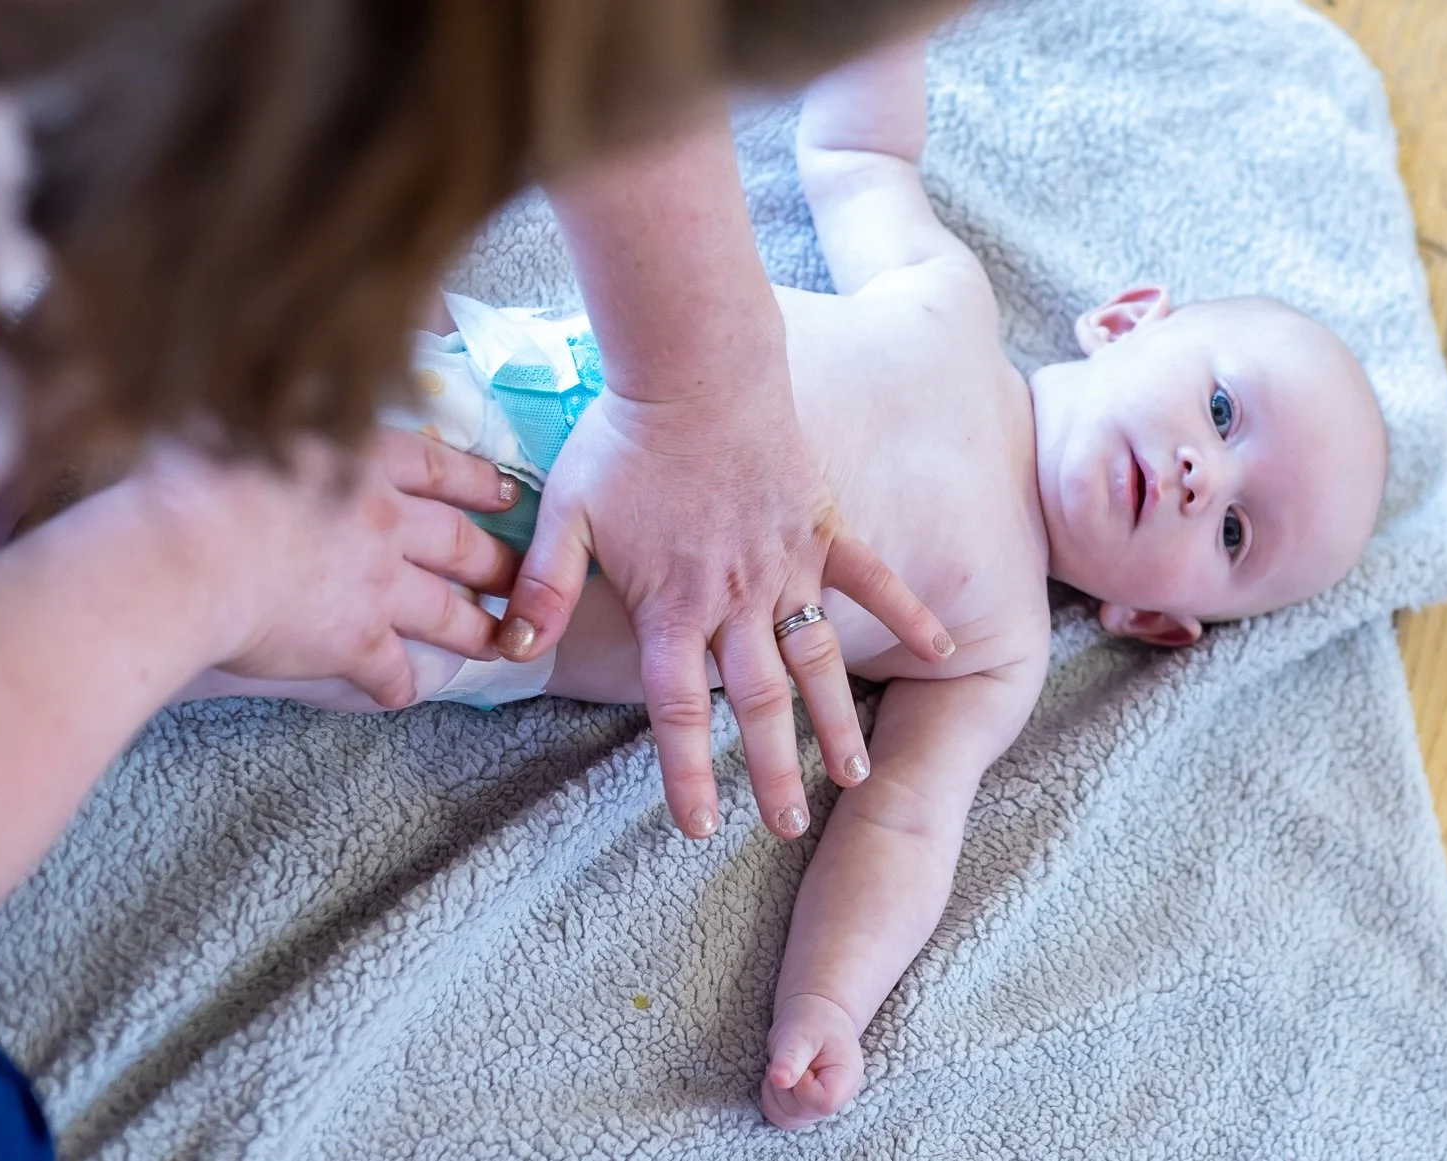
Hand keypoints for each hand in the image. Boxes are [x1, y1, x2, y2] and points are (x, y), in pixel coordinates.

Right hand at [145, 428, 519, 707]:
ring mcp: (377, 584)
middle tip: (522, 574)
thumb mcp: (245, 417)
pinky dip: (402, 684)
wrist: (183, 553)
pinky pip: (393, 669)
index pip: (436, 467)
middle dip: (497, 561)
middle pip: (460, 543)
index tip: (507, 492)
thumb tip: (265, 399)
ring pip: (446, 611)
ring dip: (476, 629)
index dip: (476, 481)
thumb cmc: (194, 477)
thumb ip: (277, 418)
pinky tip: (404, 694)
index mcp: (361, 459)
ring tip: (499, 642)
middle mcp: (383, 521)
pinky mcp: (354, 641)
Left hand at [500, 374, 949, 839]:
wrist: (695, 365)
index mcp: (674, 604)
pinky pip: (873, 579)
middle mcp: (736, 599)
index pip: (677, 709)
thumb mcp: (566, 511)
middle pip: (758, 702)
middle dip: (771, 772)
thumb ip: (544, 586)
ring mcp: (788, 567)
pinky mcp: (825, 529)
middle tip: (788, 828)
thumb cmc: (625, 437)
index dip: (686, 772)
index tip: (698, 827)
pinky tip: (938, 648)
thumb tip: (509, 649)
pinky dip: (907, 614)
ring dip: (835, 722)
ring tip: (855, 777)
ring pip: (817, 660)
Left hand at [761, 992, 864, 1130]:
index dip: (802, 1085)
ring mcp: (819, 1108)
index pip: (823, 1102)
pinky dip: (771, 1098)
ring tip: (784, 1066)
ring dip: (775, 1092)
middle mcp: (837, 1099)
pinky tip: (779, 1077)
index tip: (802, 1064)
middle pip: (802, 1112)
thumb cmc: (812, 1022)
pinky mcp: (804, 1110)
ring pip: (787, 1118)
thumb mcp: (801, 1034)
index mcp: (846, 1078)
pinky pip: (780, 1117)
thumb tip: (779, 1080)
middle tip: (788, 1059)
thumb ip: (792, 1057)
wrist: (815, 1017)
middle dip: (785, 1085)